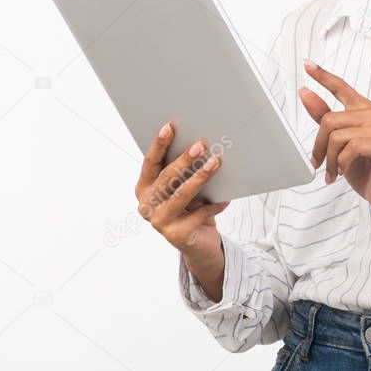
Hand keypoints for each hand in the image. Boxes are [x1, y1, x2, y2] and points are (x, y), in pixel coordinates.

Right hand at [134, 121, 229, 267]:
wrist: (199, 243)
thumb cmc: (191, 208)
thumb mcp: (185, 187)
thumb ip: (184, 171)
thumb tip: (201, 145)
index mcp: (144, 188)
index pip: (150, 162)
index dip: (159, 144)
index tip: (170, 127)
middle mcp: (147, 205)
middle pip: (166, 177)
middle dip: (184, 160)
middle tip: (201, 144)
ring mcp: (159, 222)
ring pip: (181, 195)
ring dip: (200, 178)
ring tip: (215, 163)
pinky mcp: (175, 235)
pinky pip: (198, 214)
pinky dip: (213, 205)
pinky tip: (225, 198)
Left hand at [299, 59, 370, 218]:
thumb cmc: (365, 168)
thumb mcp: (339, 143)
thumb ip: (324, 117)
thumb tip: (305, 93)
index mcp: (363, 110)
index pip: (341, 87)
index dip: (323, 76)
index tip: (307, 64)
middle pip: (330, 120)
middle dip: (319, 146)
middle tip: (318, 163)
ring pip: (337, 136)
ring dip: (330, 159)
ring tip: (333, 172)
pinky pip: (351, 147)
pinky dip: (341, 163)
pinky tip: (344, 172)